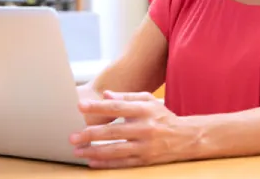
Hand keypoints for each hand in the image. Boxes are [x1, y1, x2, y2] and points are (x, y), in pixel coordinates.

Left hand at [69, 91, 199, 168]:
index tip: (80, 106)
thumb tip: (106, 95)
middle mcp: (145, 128)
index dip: (98, 107)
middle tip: (73, 136)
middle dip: (91, 134)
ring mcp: (145, 146)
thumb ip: (126, 97)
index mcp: (144, 110)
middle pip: (114, 132)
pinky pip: (122, 163)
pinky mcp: (145, 160)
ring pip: (116, 150)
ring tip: (78, 151)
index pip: (117, 107)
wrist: (186, 137)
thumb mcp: (148, 101)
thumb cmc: (162, 117)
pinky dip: (106, 164)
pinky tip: (92, 162)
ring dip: (94, 152)